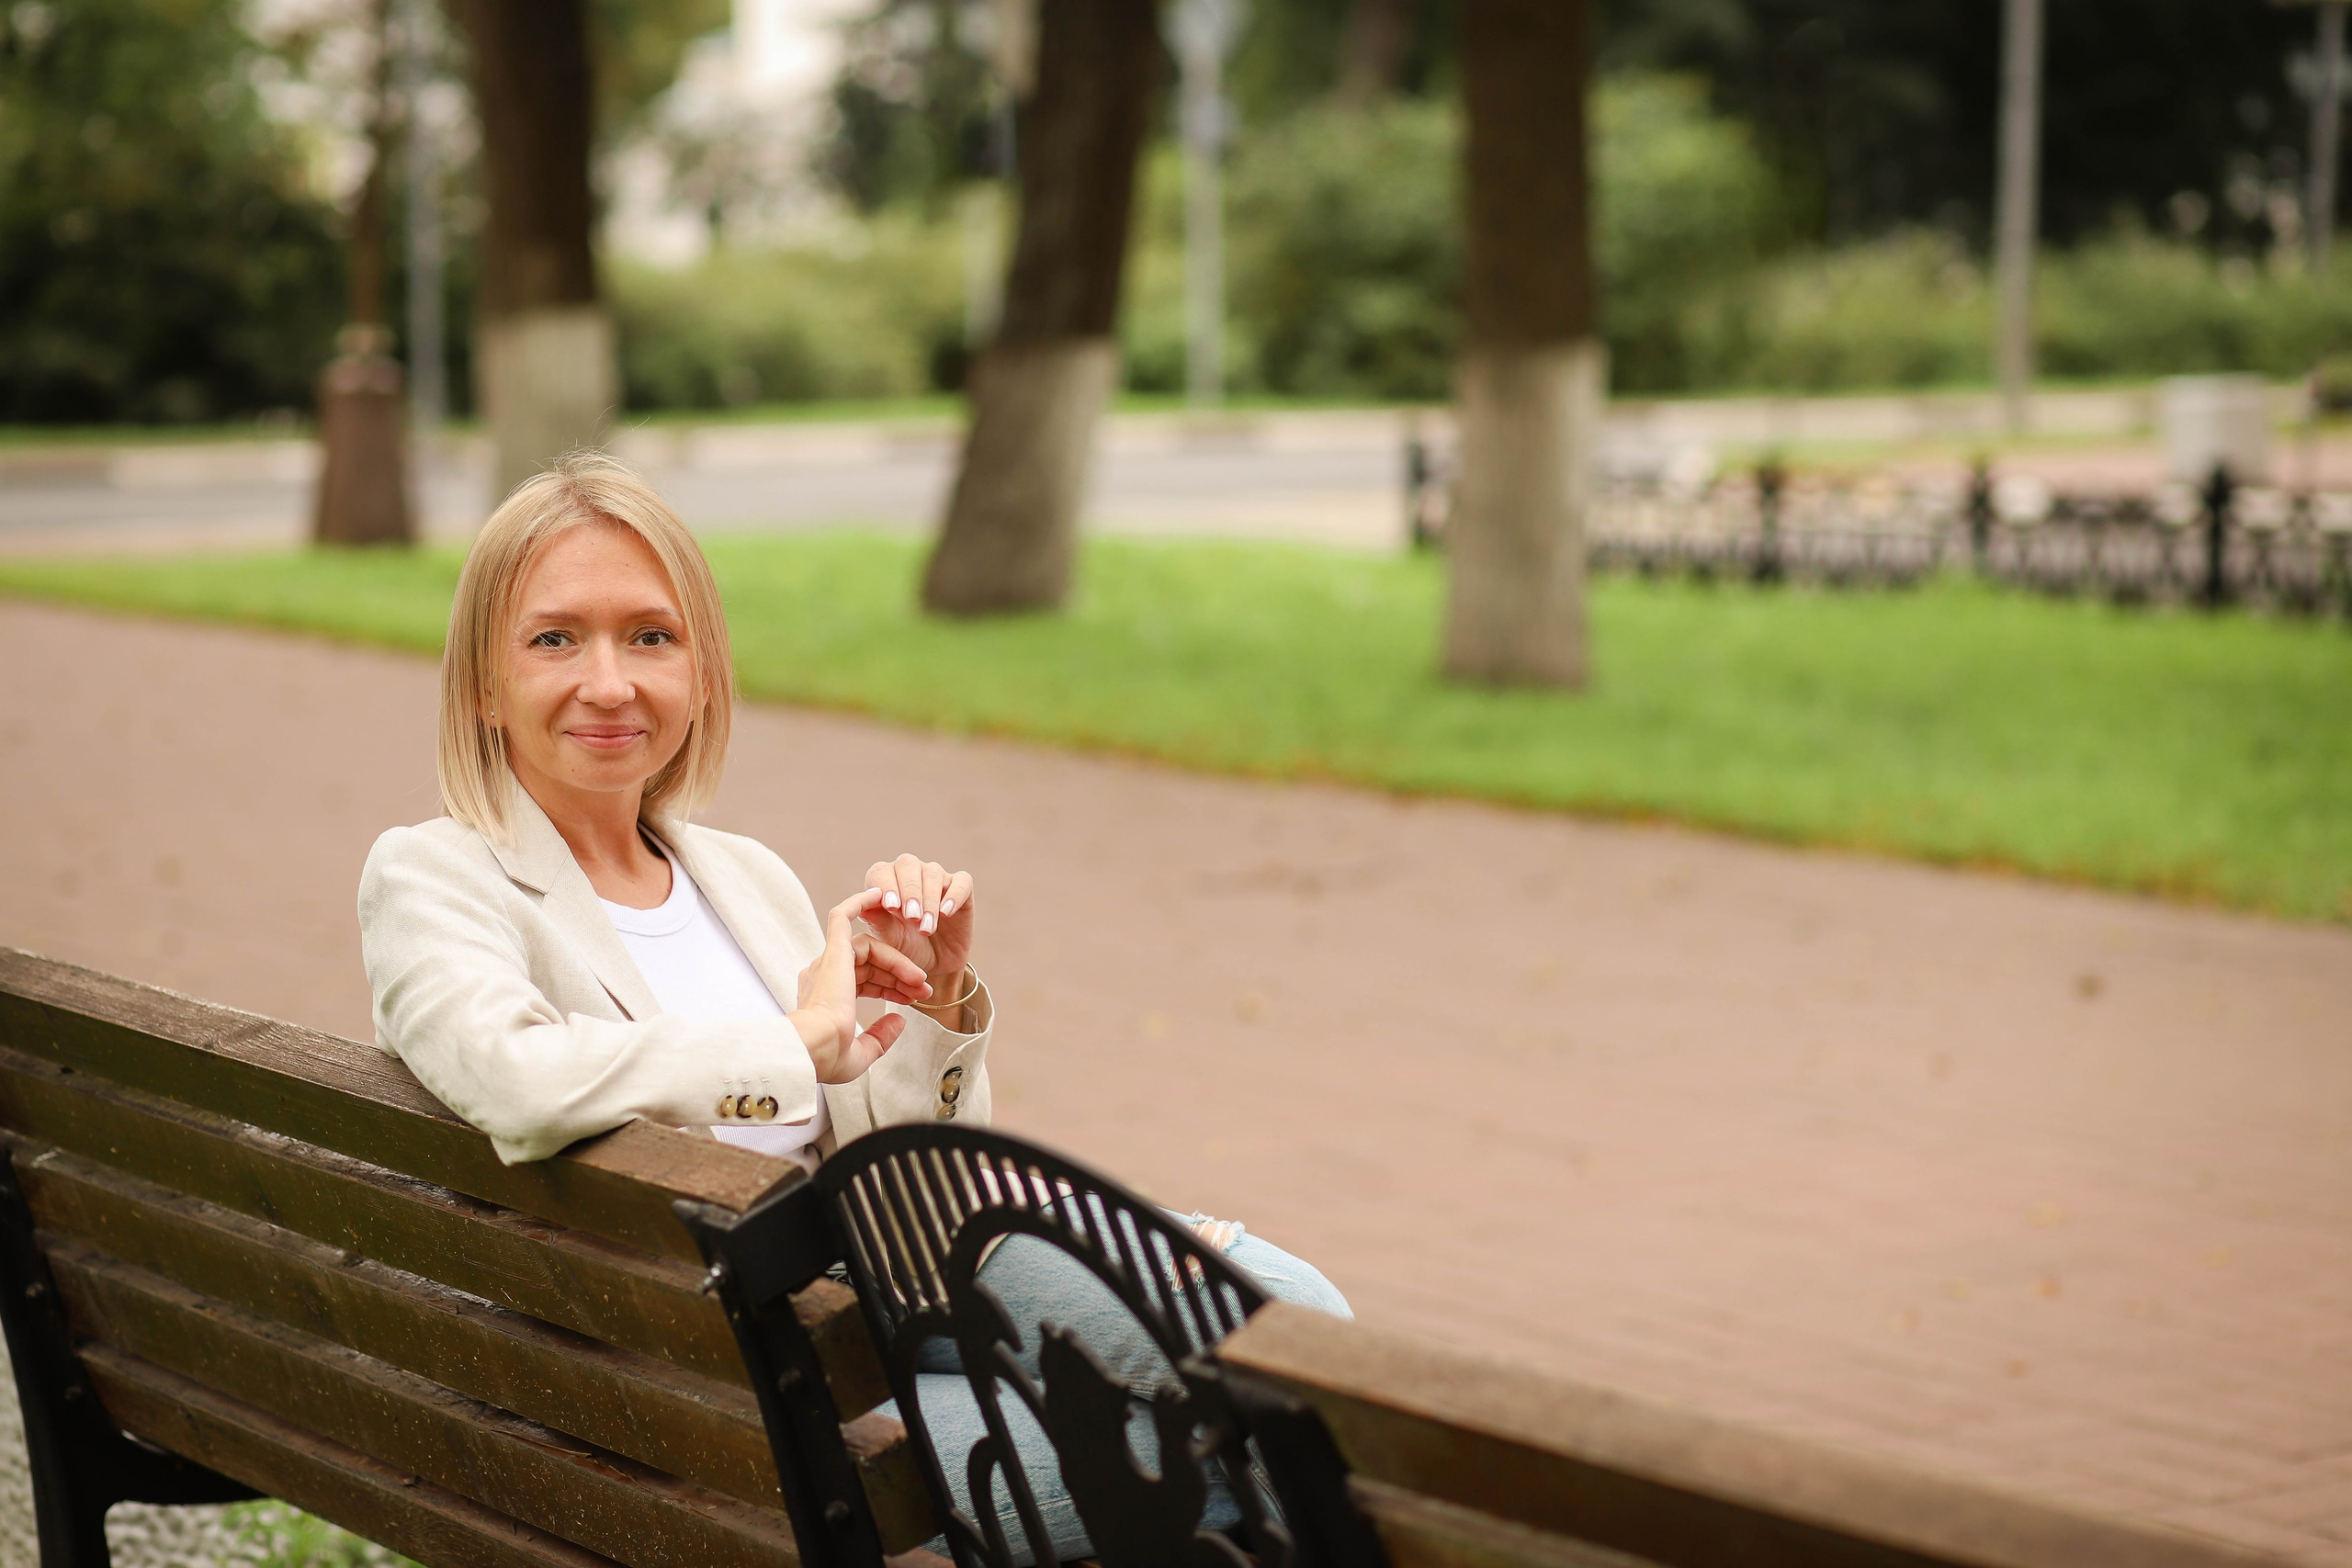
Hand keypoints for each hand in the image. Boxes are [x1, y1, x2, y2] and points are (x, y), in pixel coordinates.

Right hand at [792, 888, 929, 1082]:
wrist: (813, 1047)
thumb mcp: (860, 1055)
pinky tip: (881, 895)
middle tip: (926, 989)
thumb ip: (880, 1038)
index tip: (914, 1000)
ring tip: (921, 979)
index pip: (864, 983)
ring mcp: (826, 963)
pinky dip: (861, 903)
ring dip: (898, 961)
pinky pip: (842, 915)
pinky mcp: (832, 950)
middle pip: (869, 965)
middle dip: (900, 976)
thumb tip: (900, 1020)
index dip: (891, 988)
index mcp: (824, 1000)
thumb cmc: (828, 1058)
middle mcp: (822, 978)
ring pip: (868, 948)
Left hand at [861, 854, 975, 993]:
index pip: (881, 871)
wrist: (935, 964)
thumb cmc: (905, 948)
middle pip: (908, 864)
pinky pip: (962, 882)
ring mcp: (937, 878)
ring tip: (926, 928)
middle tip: (912, 918)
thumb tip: (863, 905)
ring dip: (929, 901)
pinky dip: (954, 895)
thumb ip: (878, 921)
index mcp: (885, 881)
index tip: (891, 906)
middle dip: (909, 891)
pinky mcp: (961, 888)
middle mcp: (910, 873)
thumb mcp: (889, 939)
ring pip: (933, 873)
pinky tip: (946, 913)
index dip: (886, 885)